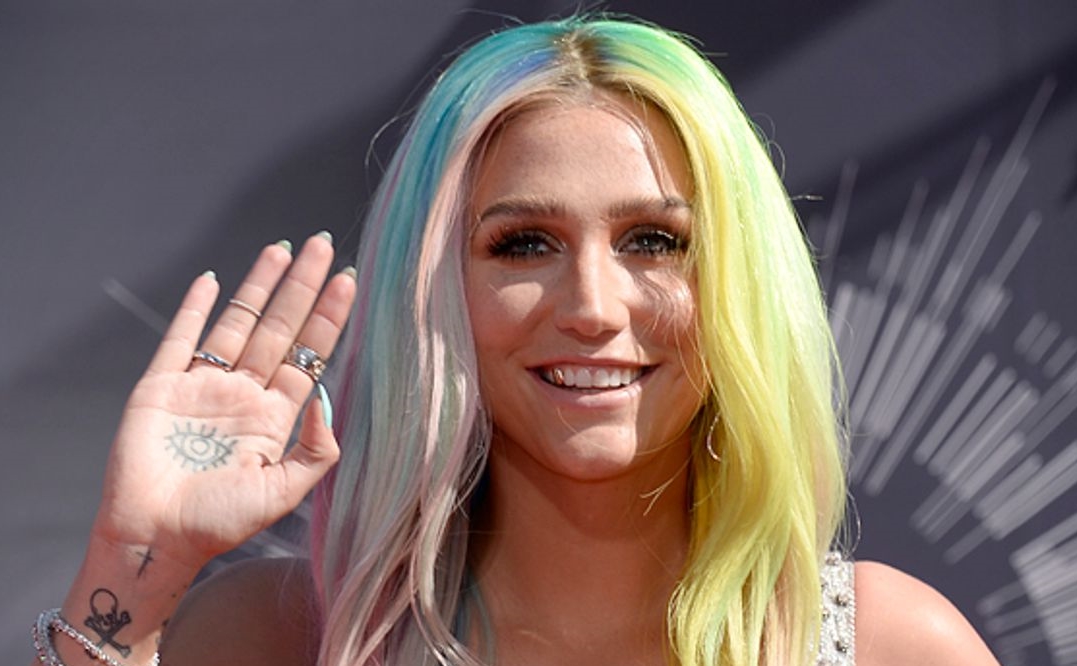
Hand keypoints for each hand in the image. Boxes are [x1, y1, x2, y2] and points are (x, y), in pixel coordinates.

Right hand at [90, 232, 355, 569]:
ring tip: (282, 248)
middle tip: (322, 244)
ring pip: (237, 323)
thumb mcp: (283, 491)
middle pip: (279, 327)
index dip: (328, 318)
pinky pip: (181, 338)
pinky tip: (213, 280)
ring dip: (259, 285)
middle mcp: (242, 394)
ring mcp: (201, 387)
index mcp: (273, 416)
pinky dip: (194, 307)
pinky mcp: (160, 387)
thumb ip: (316, 449)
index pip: (308, 355)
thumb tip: (327, 399)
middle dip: (301, 286)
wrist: (154, 539)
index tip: (347, 280)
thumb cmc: (218, 523)